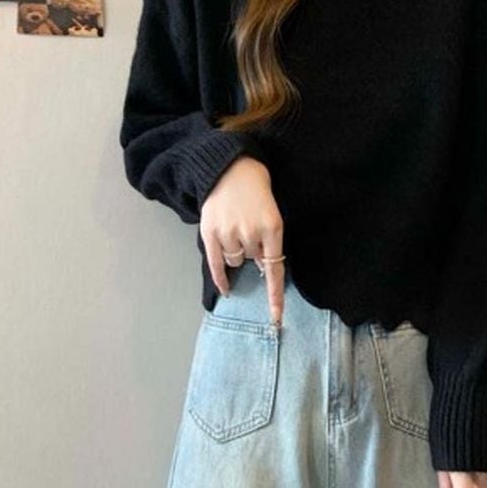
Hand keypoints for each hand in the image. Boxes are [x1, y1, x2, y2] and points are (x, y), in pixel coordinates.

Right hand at [199, 155, 285, 324]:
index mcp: (273, 228)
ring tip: (234, 229)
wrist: (231, 169)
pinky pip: (215, 264)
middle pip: (252, 262)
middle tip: (249, 229)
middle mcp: (250, 233)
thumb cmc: (257, 193)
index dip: (275, 296)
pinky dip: (220, 277)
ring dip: (236, 254)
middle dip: (252, 253)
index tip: (276, 318)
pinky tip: (226, 289)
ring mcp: (229, 233)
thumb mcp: (273, 215)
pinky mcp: (210, 232)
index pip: (274, 270)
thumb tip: (264, 270)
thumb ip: (269, 242)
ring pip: (234, 262)